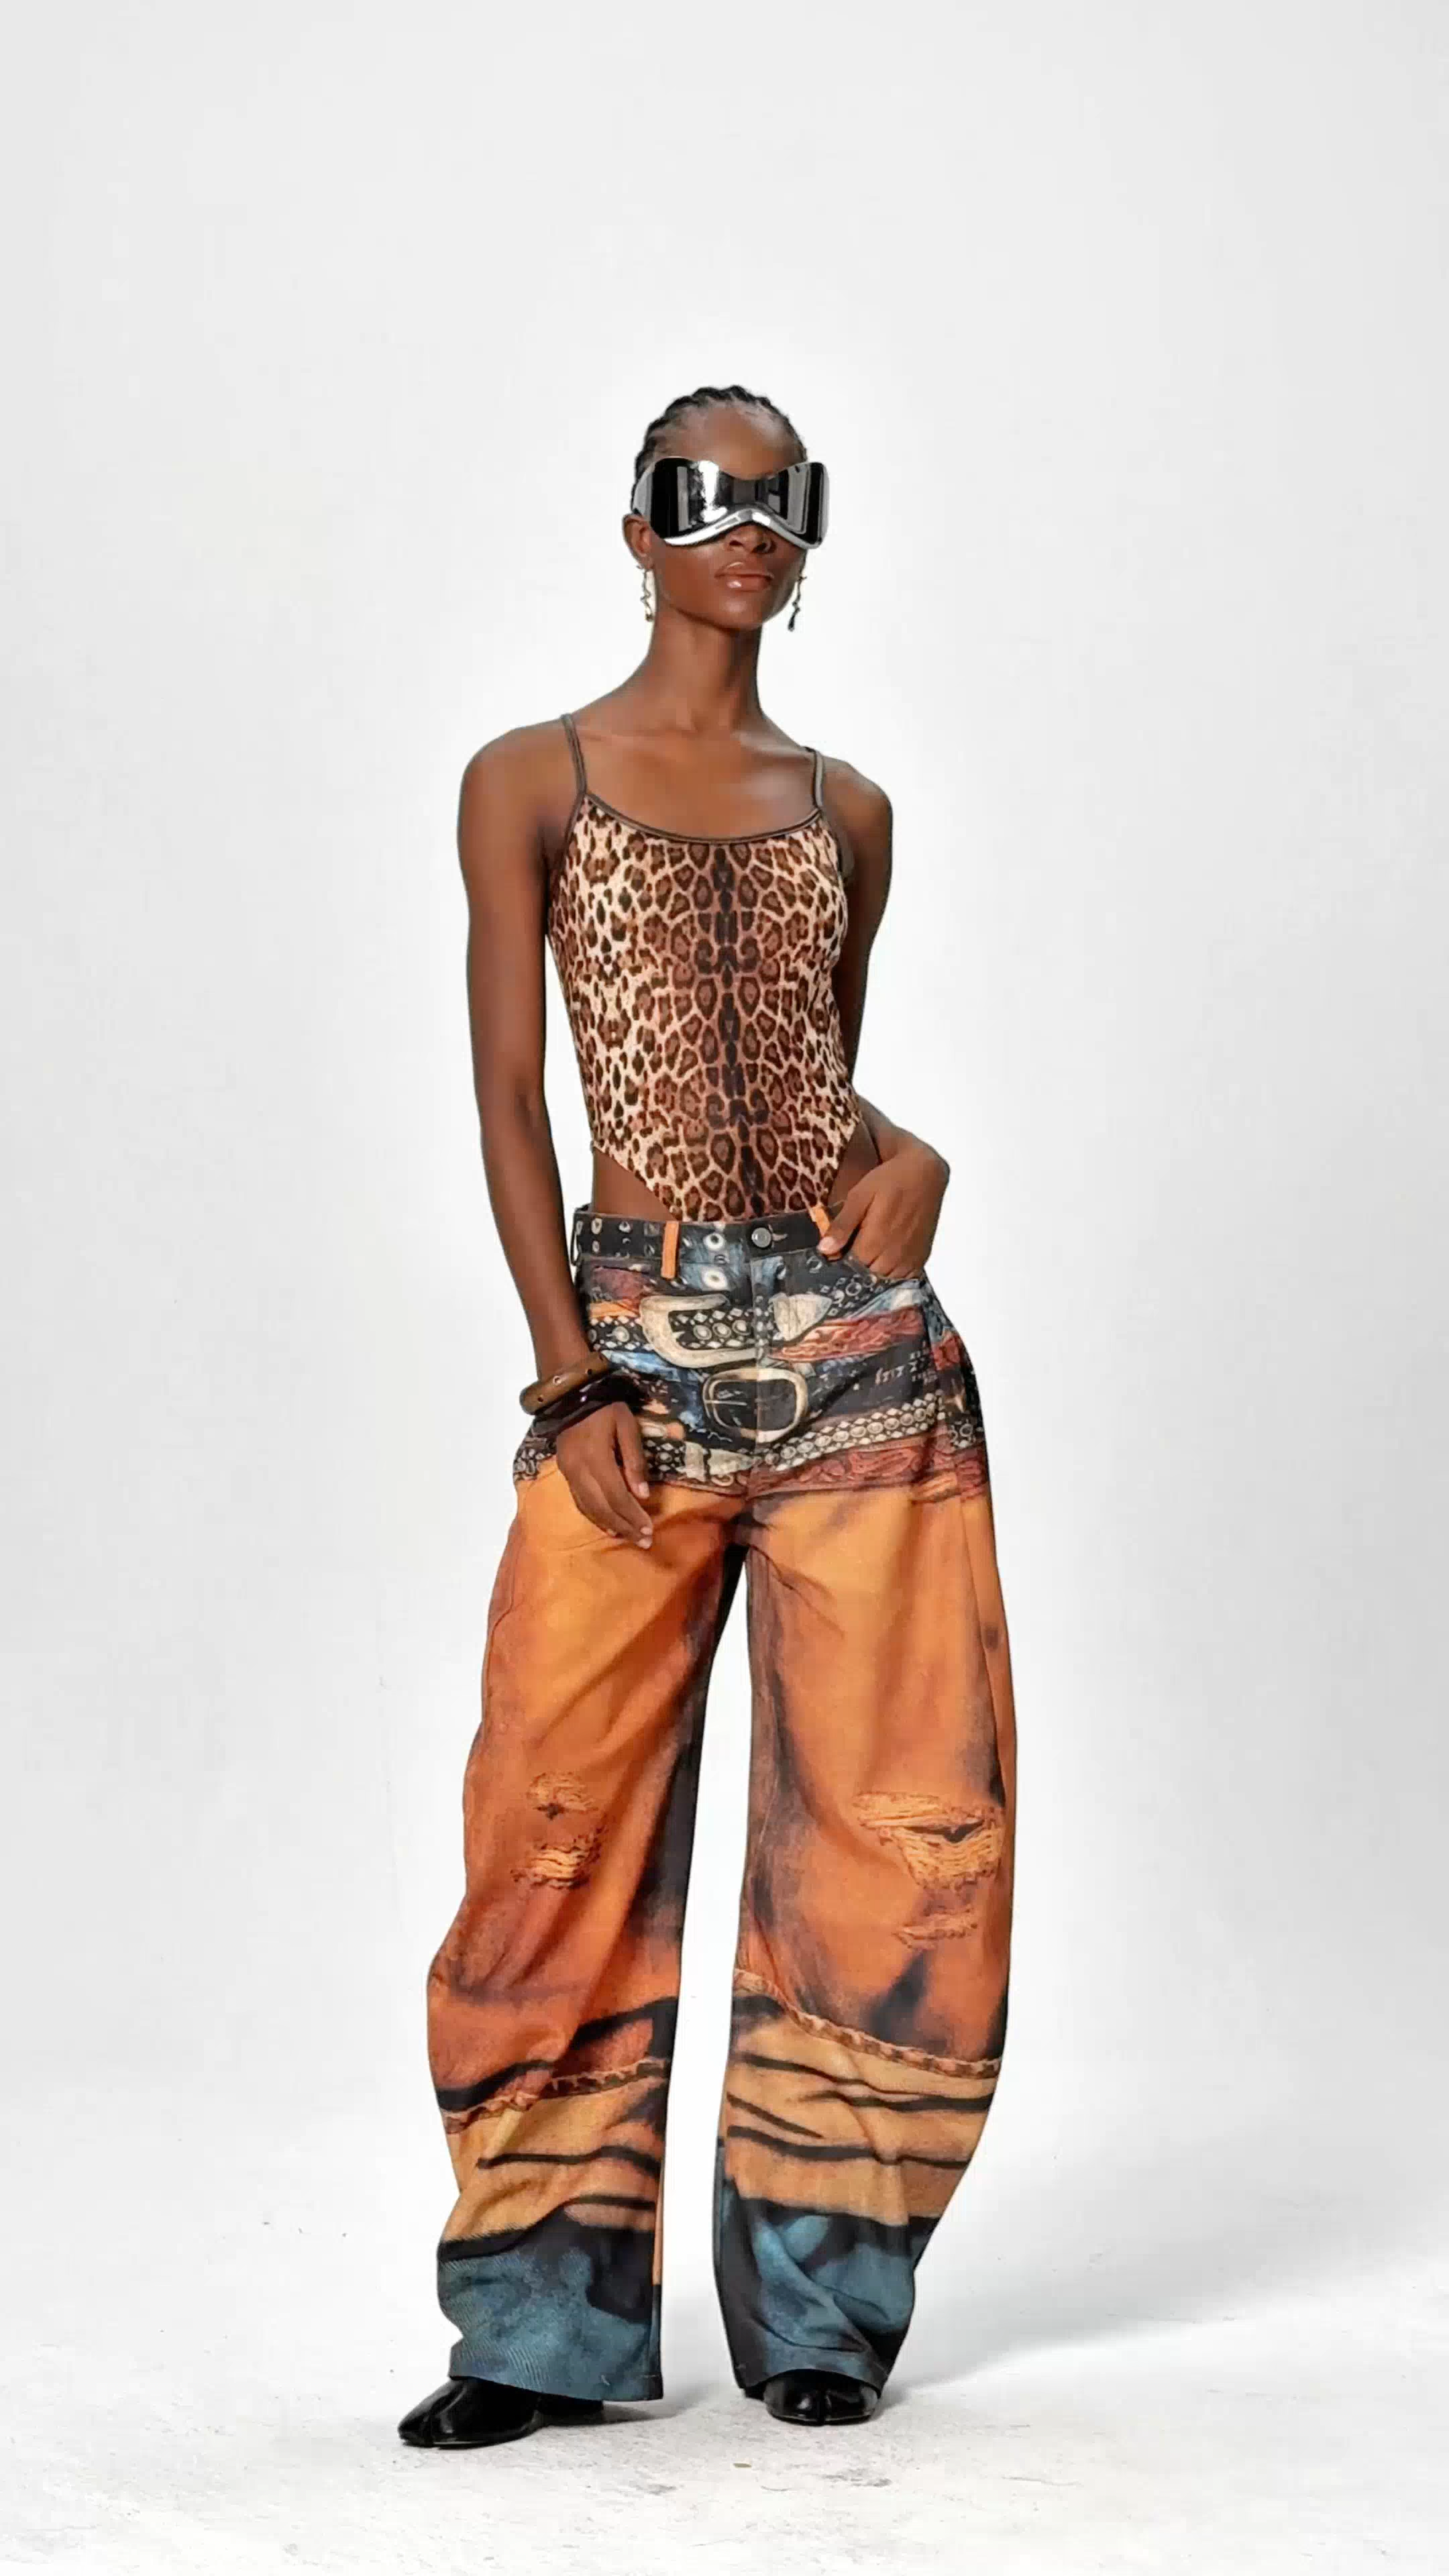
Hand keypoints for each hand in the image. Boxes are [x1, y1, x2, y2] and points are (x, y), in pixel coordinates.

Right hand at [555, 1401, 653, 1547]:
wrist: (572, 1396)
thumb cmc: (606, 1408)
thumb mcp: (627, 1425)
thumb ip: (635, 1460)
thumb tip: (643, 1495)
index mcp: (595, 1457)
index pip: (616, 1495)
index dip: (632, 1515)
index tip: (649, 1529)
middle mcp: (578, 1471)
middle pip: (602, 1507)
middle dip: (625, 1526)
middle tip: (644, 1541)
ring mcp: (568, 1473)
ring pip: (589, 1508)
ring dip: (611, 1525)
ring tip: (629, 1537)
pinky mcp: (565, 1473)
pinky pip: (579, 1501)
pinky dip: (594, 1517)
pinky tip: (608, 1526)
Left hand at [816, 1140, 948, 1277]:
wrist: (925, 1174)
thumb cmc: (890, 1181)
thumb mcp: (859, 1196)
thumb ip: (843, 1225)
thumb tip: (825, 1249)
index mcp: (874, 1242)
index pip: (849, 1269)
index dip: (840, 1262)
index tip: (837, 1252)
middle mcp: (893, 1256)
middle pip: (867, 1278)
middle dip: (857, 1268)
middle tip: (854, 1247)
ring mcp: (909, 1259)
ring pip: (884, 1281)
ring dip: (875, 1271)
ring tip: (871, 1251)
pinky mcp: (921, 1258)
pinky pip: (903, 1278)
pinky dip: (893, 1272)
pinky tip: (887, 1256)